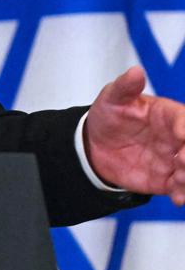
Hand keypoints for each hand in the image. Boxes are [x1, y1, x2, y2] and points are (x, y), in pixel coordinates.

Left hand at [85, 66, 184, 203]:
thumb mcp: (112, 98)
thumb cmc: (109, 115)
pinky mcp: (168, 179)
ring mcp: (175, 159)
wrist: (95, 145)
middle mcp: (177, 138)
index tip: (182, 136)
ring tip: (179, 182)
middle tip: (181, 161)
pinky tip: (177, 198)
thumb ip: (125, 87)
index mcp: (169, 115)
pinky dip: (184, 193)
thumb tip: (136, 71)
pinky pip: (182, 187)